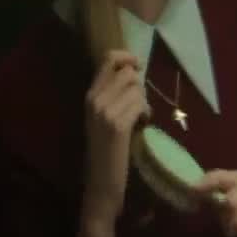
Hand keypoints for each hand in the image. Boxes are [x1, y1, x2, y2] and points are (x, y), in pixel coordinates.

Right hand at [83, 50, 147, 224]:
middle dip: (140, 88)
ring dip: (144, 103)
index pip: (108, 59)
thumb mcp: (106, 116)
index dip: (127, 57)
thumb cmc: (109, 147)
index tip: (138, 65)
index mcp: (89, 95)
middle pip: (129, 74)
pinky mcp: (117, 124)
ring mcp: (104, 111)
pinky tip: (143, 124)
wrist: (102, 179)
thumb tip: (134, 71)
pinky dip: (147, 113)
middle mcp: (94, 99)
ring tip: (139, 118)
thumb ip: (114, 94)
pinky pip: (141, 105)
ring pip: (138, 89)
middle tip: (138, 106)